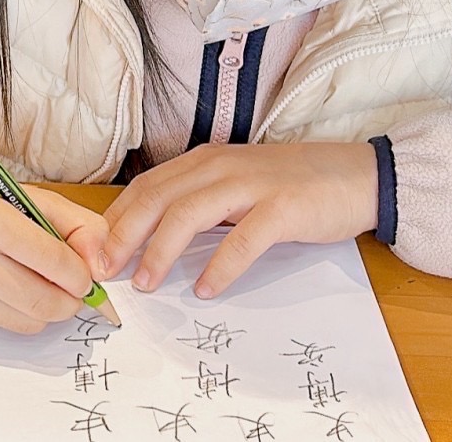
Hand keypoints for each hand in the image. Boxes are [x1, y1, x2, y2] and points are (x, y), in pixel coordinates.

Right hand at [0, 166, 110, 333]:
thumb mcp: (33, 197)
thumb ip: (79, 225)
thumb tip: (100, 268)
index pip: (55, 262)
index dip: (81, 275)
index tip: (86, 275)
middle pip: (45, 303)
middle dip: (70, 300)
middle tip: (71, 287)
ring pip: (30, 322)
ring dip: (46, 309)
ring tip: (37, 282)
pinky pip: (8, 327)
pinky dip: (19, 313)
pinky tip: (7, 288)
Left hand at [101, 141, 376, 297]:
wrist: (357, 176)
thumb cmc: (292, 187)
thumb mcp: (236, 188)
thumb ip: (198, 205)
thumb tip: (149, 241)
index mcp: (204, 162)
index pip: (145, 188)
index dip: (114, 221)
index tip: (94, 254)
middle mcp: (220, 166)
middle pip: (156, 199)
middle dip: (124, 236)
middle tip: (106, 271)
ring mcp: (251, 185)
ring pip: (189, 215)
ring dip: (161, 251)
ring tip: (147, 284)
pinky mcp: (283, 208)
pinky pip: (243, 239)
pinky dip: (221, 265)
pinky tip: (207, 289)